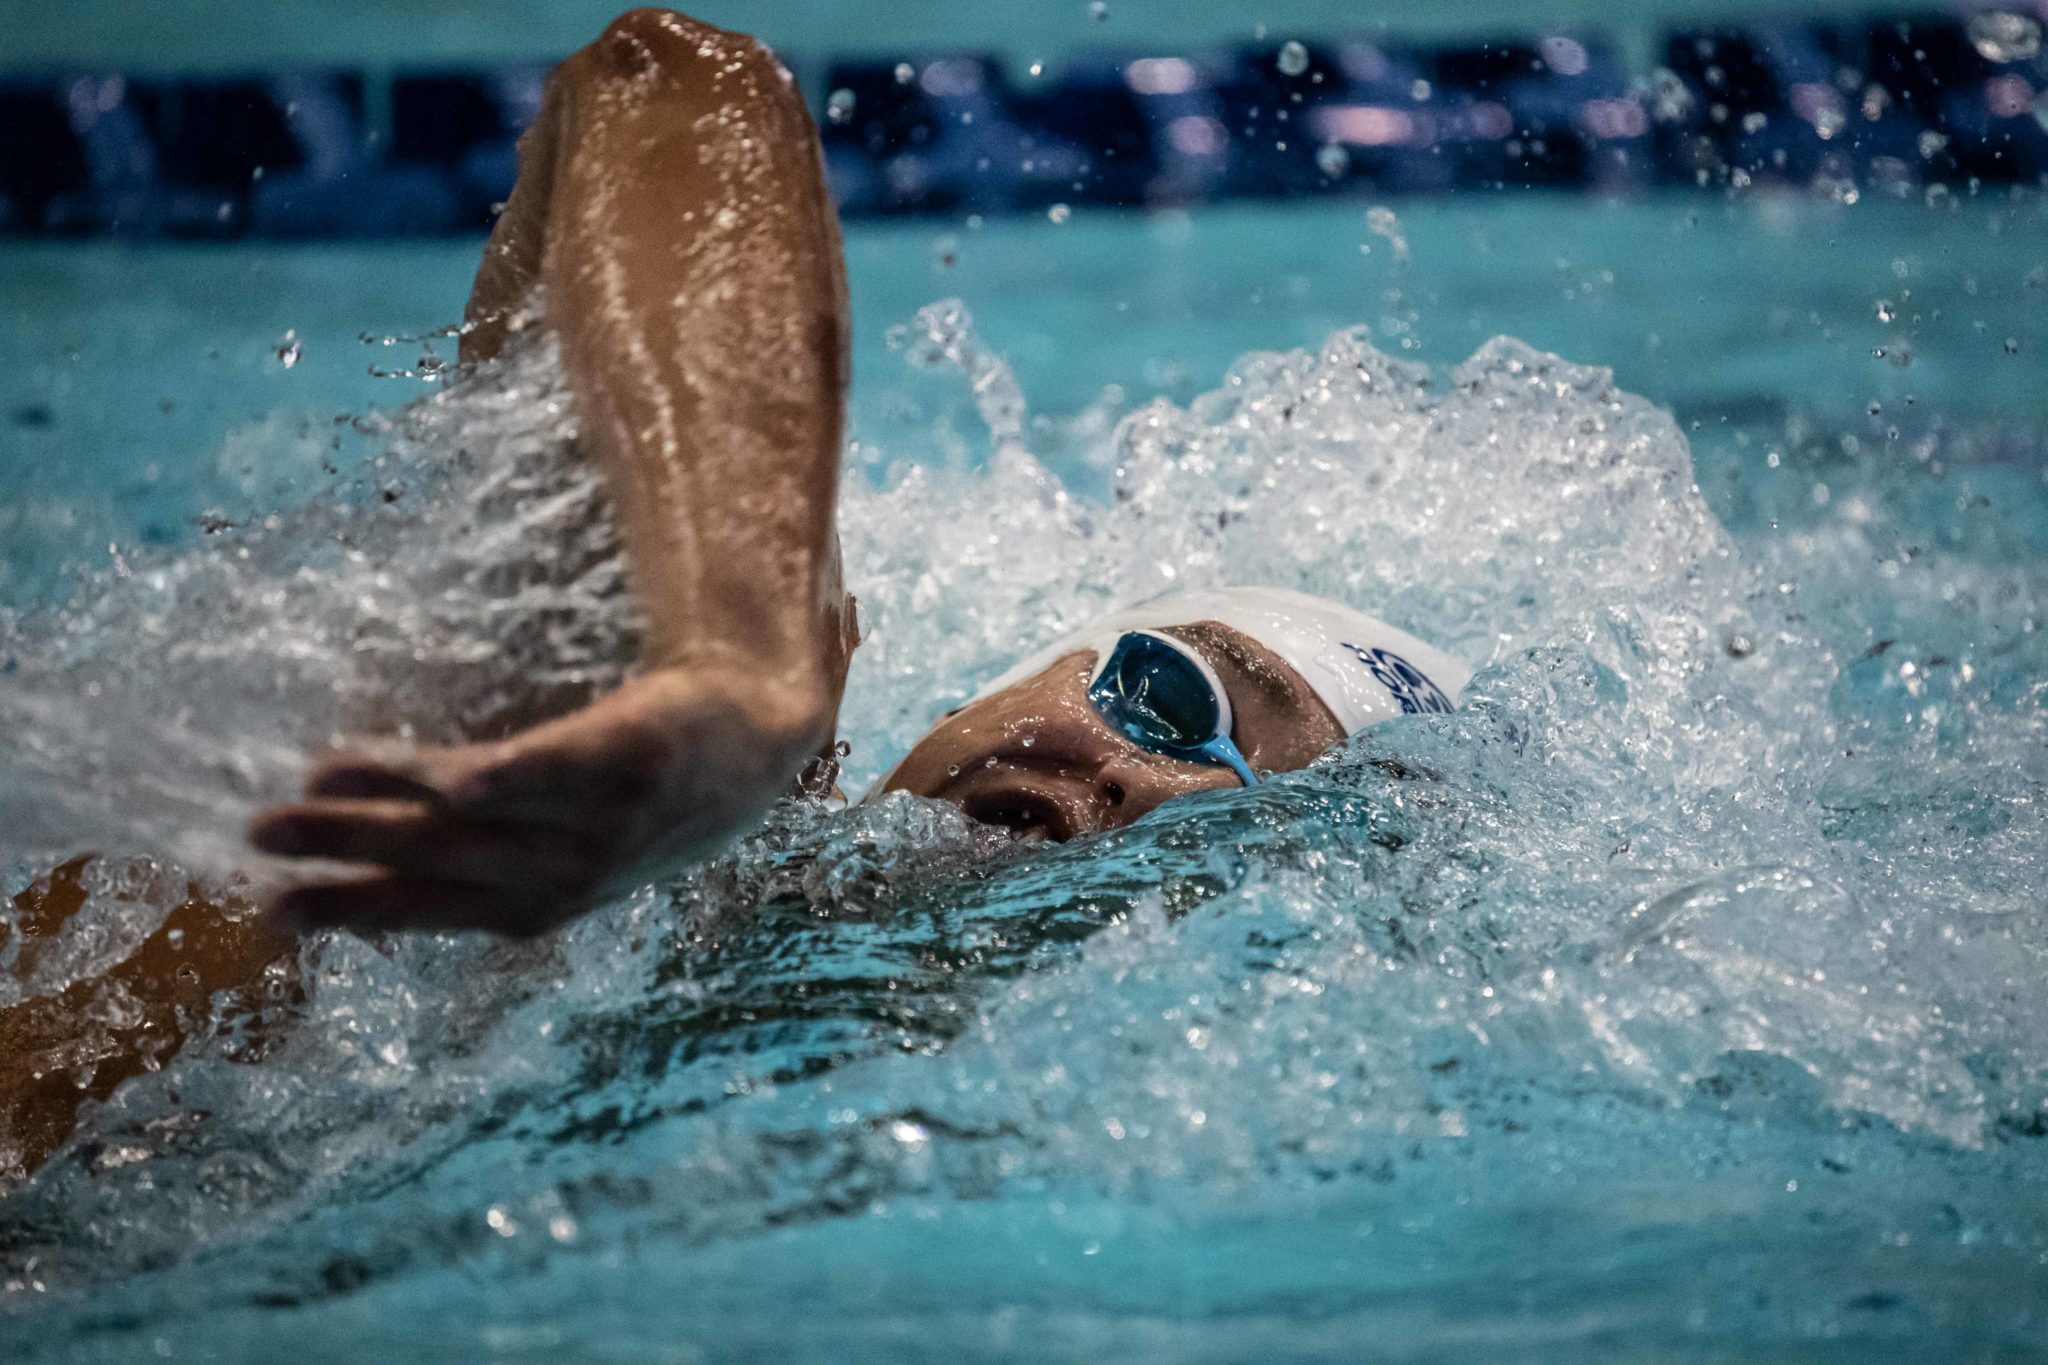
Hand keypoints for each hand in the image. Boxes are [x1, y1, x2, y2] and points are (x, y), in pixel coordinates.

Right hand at [249, 668, 830, 937]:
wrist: (757, 741)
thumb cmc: (646, 795)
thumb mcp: (568, 846)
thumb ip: (487, 855)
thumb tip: (384, 839)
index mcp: (540, 905)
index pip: (428, 912)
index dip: (352, 910)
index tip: (273, 911)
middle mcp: (566, 875)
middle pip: (437, 863)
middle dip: (345, 851)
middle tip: (260, 832)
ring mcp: (601, 822)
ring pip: (479, 817)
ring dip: (392, 802)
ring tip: (312, 780)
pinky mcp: (631, 759)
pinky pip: (559, 772)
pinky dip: (510, 779)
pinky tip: (456, 778)